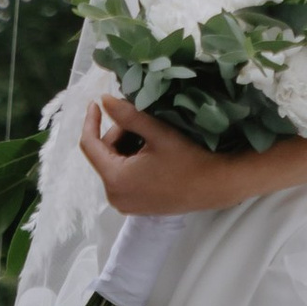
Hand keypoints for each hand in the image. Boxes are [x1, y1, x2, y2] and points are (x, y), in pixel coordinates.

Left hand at [78, 91, 240, 216]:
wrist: (216, 186)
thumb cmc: (189, 159)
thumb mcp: (156, 133)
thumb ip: (127, 115)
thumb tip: (103, 100)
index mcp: (116, 179)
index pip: (90, 145)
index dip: (91, 121)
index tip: (96, 103)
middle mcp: (116, 197)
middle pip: (104, 155)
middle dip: (119, 134)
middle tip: (142, 121)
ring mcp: (126, 204)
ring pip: (114, 165)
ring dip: (126, 146)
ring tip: (150, 136)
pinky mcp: (137, 206)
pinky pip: (124, 178)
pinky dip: (132, 161)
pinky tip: (152, 151)